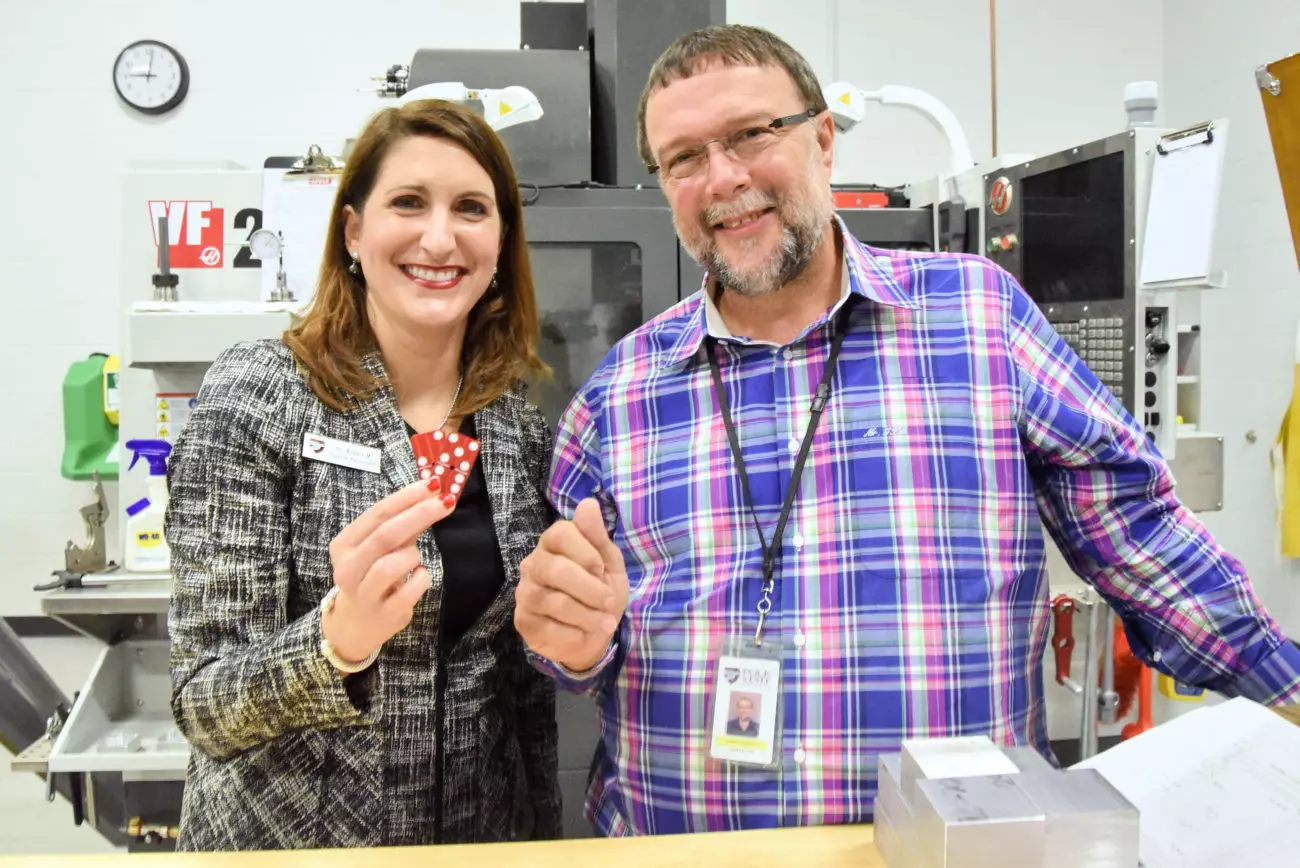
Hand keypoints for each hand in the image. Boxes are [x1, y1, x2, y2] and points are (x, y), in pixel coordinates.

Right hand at [322, 478, 454, 665]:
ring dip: (413, 555)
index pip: (377, 514)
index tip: (432, 483)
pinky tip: (418, 577)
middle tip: (446, 500)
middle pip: (386, 534)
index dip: (407, 497)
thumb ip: (403, 525)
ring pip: (393, 563)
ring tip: (414, 559)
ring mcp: (364, 594)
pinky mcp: (385, 614)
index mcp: (345, 545)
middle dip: (420, 514)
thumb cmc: (371, 577)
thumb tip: (432, 495)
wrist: (355, 626)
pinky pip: (412, 589)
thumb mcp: (380, 549)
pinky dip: (422, 578)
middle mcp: (348, 568)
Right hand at [515, 498, 628, 671]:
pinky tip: (583, 635)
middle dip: (590, 589)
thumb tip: (589, 503)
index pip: (560, 534)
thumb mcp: (609, 563)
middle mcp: (533, 564)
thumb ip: (597, 535)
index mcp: (553, 543)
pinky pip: (548, 629)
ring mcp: (525, 594)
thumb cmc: (600, 591)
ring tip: (605, 623)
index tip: (602, 570)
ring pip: (554, 602)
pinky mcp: (523, 622)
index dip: (586, 553)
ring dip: (587, 615)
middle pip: (556, 570)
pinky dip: (574, 634)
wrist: (593, 634)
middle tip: (609, 602)